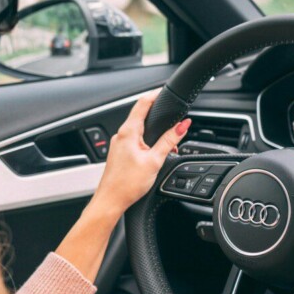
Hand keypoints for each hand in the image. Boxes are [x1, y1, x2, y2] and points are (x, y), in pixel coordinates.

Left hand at [56, 90, 189, 280]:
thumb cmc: (127, 184)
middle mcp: (121, 135)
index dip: (155, 95)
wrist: (110, 201)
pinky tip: (155, 155)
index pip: (143, 103)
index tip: (165, 91)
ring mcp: (119, 144)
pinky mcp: (119, 153)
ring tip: (168, 145)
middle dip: (159, 118)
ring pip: (139, 130)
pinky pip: (135, 141)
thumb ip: (169, 141)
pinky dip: (147, 143)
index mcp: (128, 131)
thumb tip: (182, 126)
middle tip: (175, 123)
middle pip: (142, 116)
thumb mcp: (154, 160)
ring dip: (155, 134)